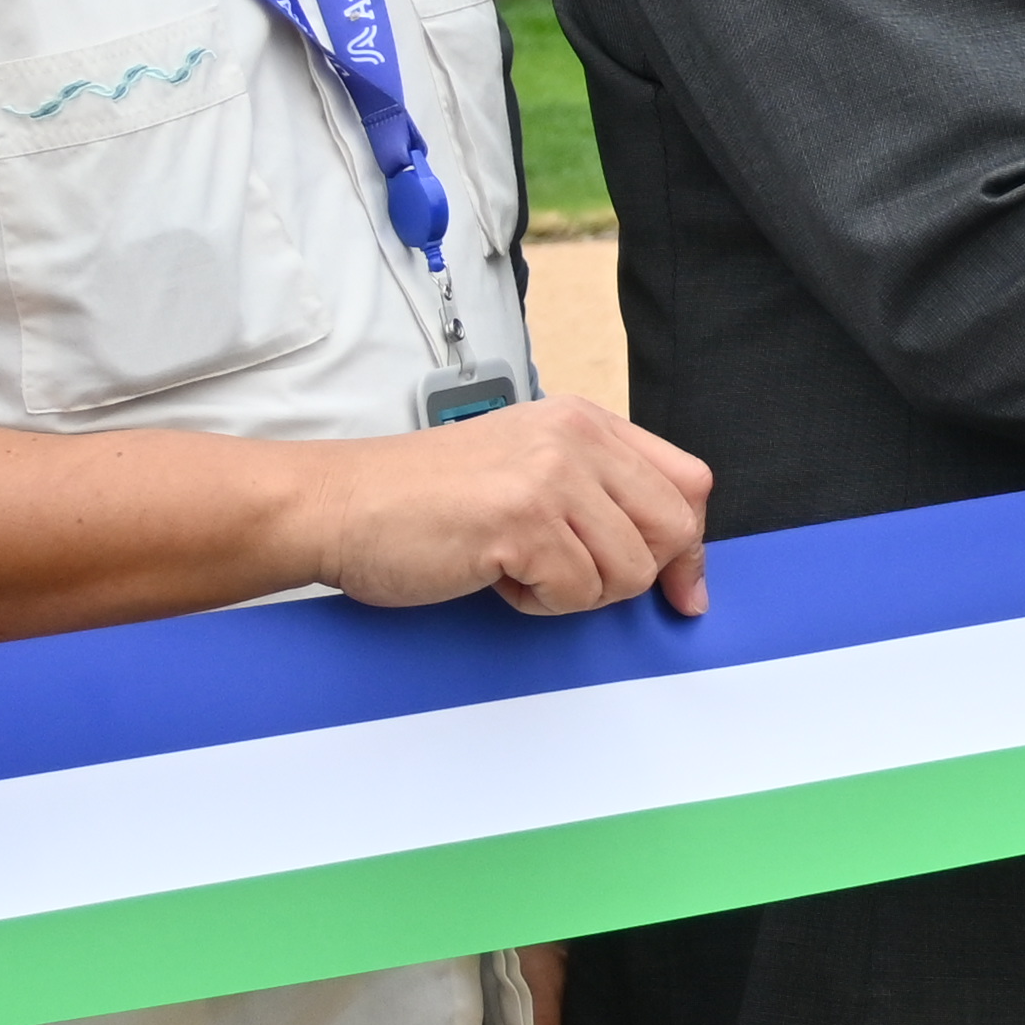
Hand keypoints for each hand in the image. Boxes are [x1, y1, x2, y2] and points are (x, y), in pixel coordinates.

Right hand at [295, 398, 711, 616]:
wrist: (334, 505)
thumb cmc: (424, 500)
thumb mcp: (530, 471)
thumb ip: (602, 498)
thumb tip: (682, 569)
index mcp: (585, 422)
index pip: (689, 483)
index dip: (689, 544)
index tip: (681, 588)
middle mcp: (577, 439)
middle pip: (674, 529)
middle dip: (634, 574)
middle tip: (572, 575)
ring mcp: (551, 477)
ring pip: (629, 570)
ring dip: (577, 591)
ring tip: (520, 567)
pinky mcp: (521, 522)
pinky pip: (577, 592)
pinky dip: (540, 602)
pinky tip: (497, 576)